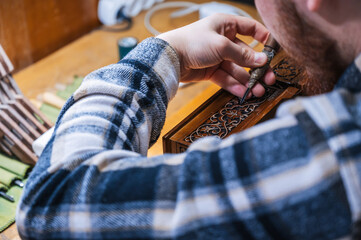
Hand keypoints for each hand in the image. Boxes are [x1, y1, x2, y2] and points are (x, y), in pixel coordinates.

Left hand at [157, 13, 275, 97]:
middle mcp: (223, 40)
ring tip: (258, 91)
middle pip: (245, 54)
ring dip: (247, 80)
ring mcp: (216, 56)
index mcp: (226, 25)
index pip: (250, 28)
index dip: (263, 37)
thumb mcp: (221, 46)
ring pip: (236, 69)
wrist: (170, 57)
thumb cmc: (193, 43)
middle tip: (269, 79)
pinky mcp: (210, 70)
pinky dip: (234, 85)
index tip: (273, 49)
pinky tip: (243, 93)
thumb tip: (262, 60)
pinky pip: (226, 78)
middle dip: (257, 68)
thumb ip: (242, 54)